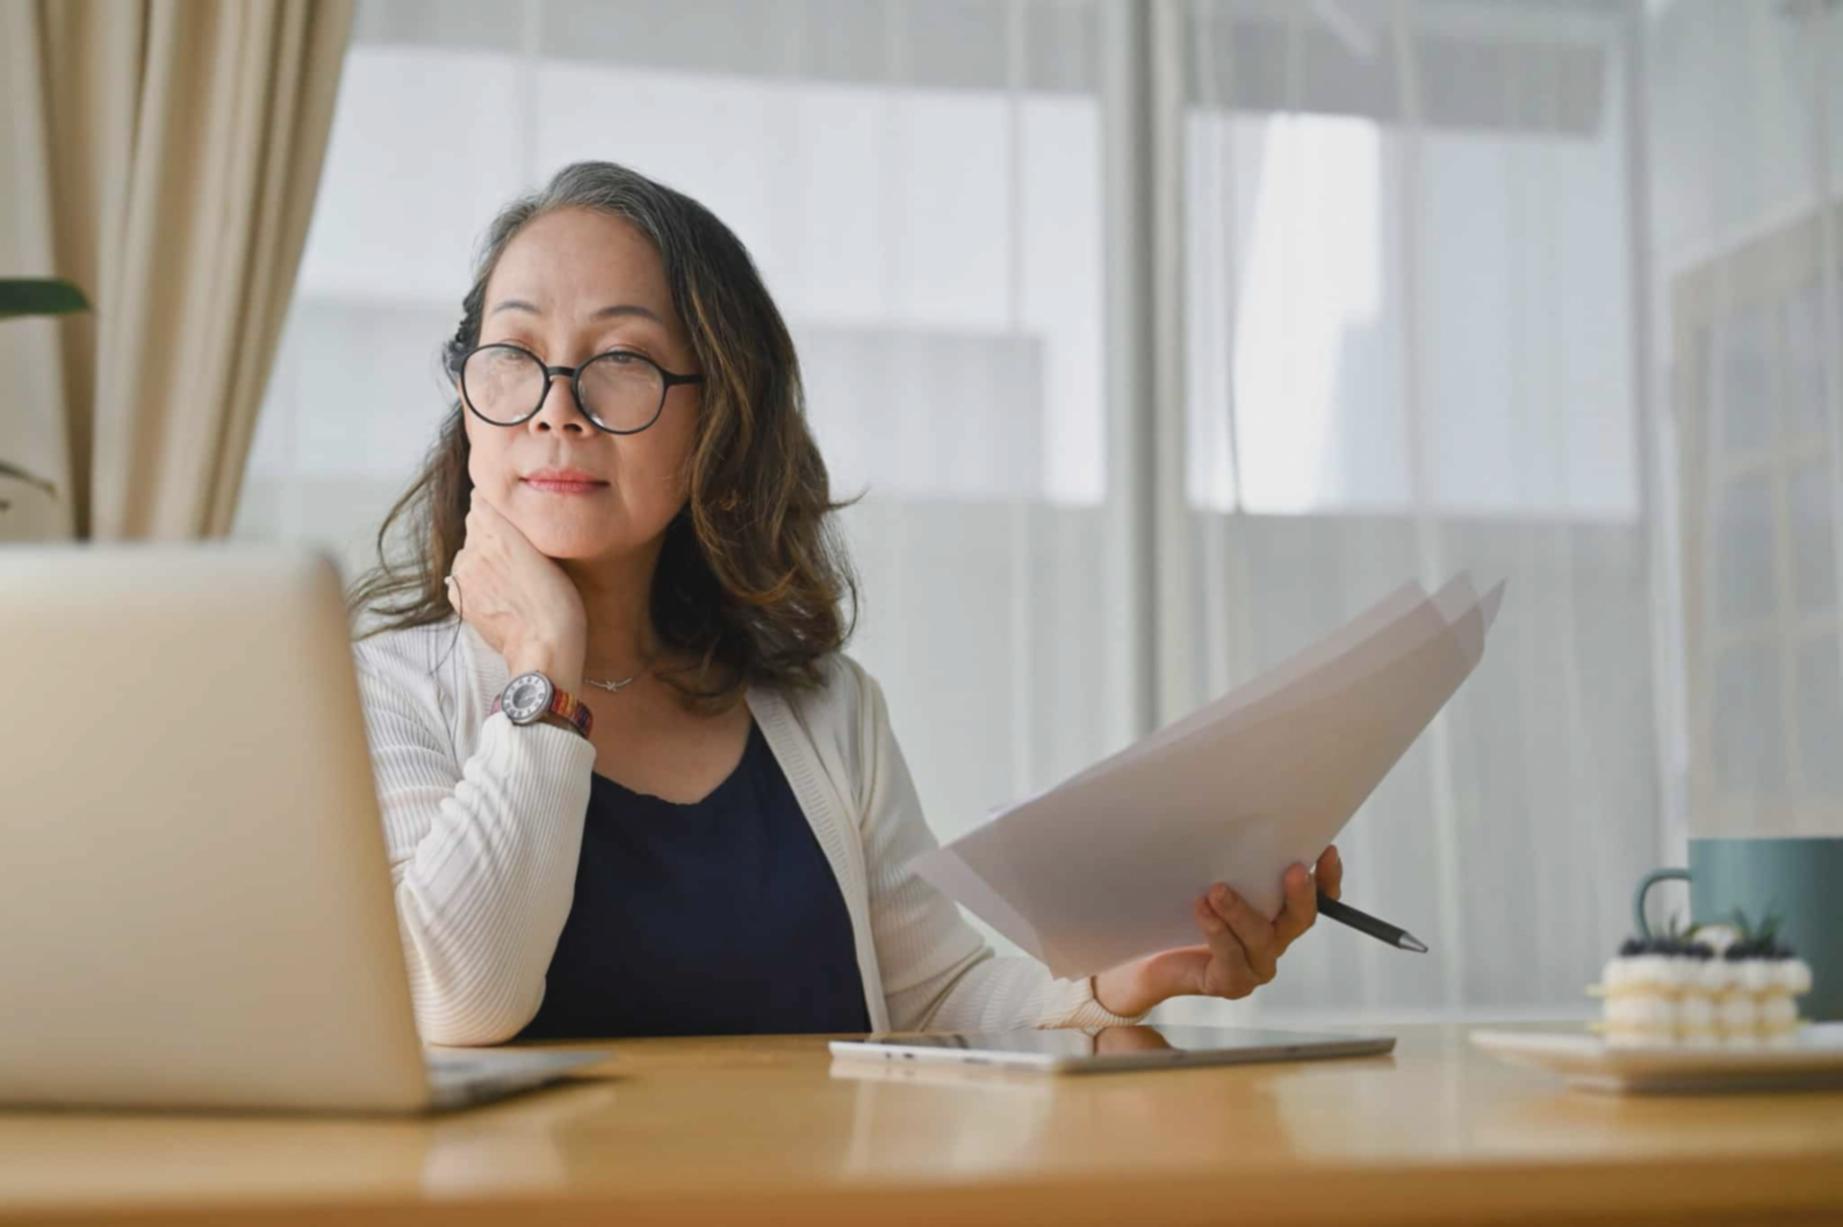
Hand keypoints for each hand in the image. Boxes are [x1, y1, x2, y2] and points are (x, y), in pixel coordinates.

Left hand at [447, 489, 587, 688]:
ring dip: (485, 555)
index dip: (499, 505)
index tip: (515, 515)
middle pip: (475, 524)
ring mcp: (463, 574)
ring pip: (469, 550)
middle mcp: (474, 549)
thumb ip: (520, 525)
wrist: (543, 651)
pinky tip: (500, 592)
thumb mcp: (549, 552)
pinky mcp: (458, 596)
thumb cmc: (559, 604)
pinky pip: (464, 575)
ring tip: (513, 576)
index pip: (482, 498)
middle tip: (521, 553)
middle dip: (493, 531)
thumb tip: (496, 503)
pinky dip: (477, 579)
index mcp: (498, 532)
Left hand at [1091, 845, 1342, 1017]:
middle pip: (1300, 919)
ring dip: (1241, 911)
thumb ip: (1228, 857)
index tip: (1326, 849)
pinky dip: (1217, 931)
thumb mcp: (1209, 875)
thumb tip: (1228, 811)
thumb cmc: (1184, 908)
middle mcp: (1275, 939)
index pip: (1318, 897)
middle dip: (1299, 894)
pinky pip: (1230, 956)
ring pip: (1260, 937)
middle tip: (1293, 869)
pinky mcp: (1232, 982)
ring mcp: (1256, 964)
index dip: (1328, 877)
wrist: (1152, 956)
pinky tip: (1202, 910)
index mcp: (1279, 913)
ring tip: (1217, 890)